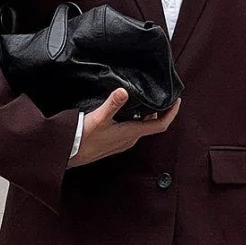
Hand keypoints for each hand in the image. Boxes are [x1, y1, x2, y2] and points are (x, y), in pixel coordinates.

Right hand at [67, 88, 181, 167]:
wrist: (69, 153)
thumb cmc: (83, 138)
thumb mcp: (99, 118)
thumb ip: (112, 104)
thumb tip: (124, 91)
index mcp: (131, 133)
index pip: (160, 125)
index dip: (171, 113)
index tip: (176, 101)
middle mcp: (130, 140)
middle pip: (152, 125)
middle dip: (160, 112)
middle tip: (163, 97)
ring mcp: (122, 143)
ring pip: (141, 128)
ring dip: (147, 116)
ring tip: (147, 100)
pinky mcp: (114, 143)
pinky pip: (131, 130)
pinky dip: (136, 120)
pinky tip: (127, 112)